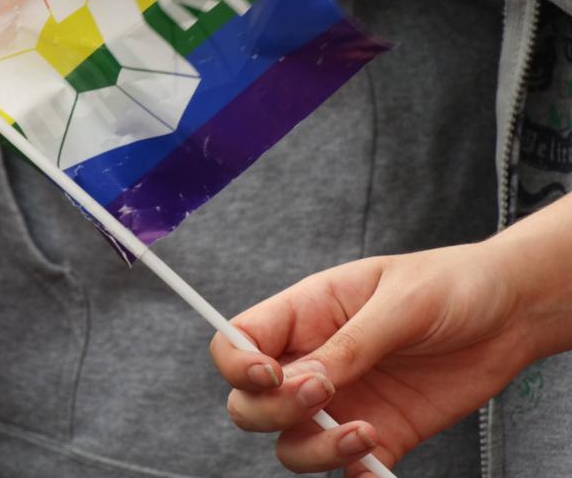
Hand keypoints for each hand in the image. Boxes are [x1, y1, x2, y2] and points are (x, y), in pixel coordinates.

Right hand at [209, 230, 562, 475]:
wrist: (508, 315)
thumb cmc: (447, 286)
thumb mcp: (398, 303)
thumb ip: (350, 344)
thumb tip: (305, 381)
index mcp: (305, 313)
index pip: (238, 341)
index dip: (237, 364)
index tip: (271, 374)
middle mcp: (312, 360)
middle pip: (249, 402)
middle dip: (271, 411)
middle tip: (322, 395)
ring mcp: (341, 402)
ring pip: (289, 445)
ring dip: (313, 452)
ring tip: (363, 434)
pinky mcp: (377, 434)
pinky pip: (345, 470)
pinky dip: (354, 476)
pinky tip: (379, 463)